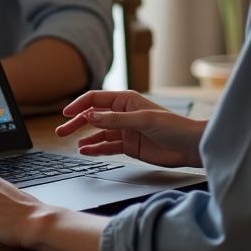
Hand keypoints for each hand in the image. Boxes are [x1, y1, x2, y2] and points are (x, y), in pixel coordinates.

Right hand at [56, 90, 205, 167]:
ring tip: (71, 144)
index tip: (66, 114)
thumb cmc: (173, 126)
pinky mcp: (129, 146)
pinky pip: (107, 146)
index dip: (80, 105)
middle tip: (61, 131)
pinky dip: (96, 148)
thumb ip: (116, 119)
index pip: (96, 99)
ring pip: (98, 132)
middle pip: (94, 116)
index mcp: (126, 100)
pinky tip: (85, 151)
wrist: (189, 146)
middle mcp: (123, 114)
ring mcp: (125, 130)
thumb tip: (91, 116)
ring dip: (85, 137)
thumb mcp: (143, 120)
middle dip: (77, 122)